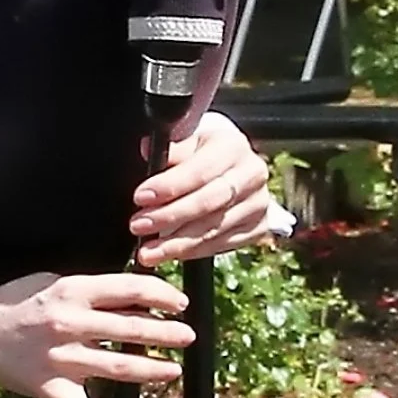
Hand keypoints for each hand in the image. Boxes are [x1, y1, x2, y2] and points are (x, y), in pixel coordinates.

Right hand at [0, 271, 191, 397]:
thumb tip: (136, 300)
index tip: (180, 303)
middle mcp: (70, 324)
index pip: (129, 290)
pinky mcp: (50, 389)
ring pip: (117, 367)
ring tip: (172, 369)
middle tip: (187, 336)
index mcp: (73, 291)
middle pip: (131, 329)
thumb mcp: (54, 282)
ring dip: (151, 369)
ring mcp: (61, 360)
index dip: (161, 296)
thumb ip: (92, 291)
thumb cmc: (14, 302)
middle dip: (165, 333)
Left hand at [132, 110, 286, 262]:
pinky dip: (193, 251)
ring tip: (148, 251)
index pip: (199, 170)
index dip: (169, 186)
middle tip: (139, 226)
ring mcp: (258, 203)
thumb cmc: (203, 156)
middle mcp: (252, 174)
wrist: (232, 171)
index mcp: (233, 147)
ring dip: (177, 243)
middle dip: (170, 217)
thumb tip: (147, 151)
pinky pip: (222, 244)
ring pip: (214, 228)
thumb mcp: (187, 144)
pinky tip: (170, 254)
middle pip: (208, 202)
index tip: (140, 198)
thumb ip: (170, 151)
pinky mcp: (258, 227)